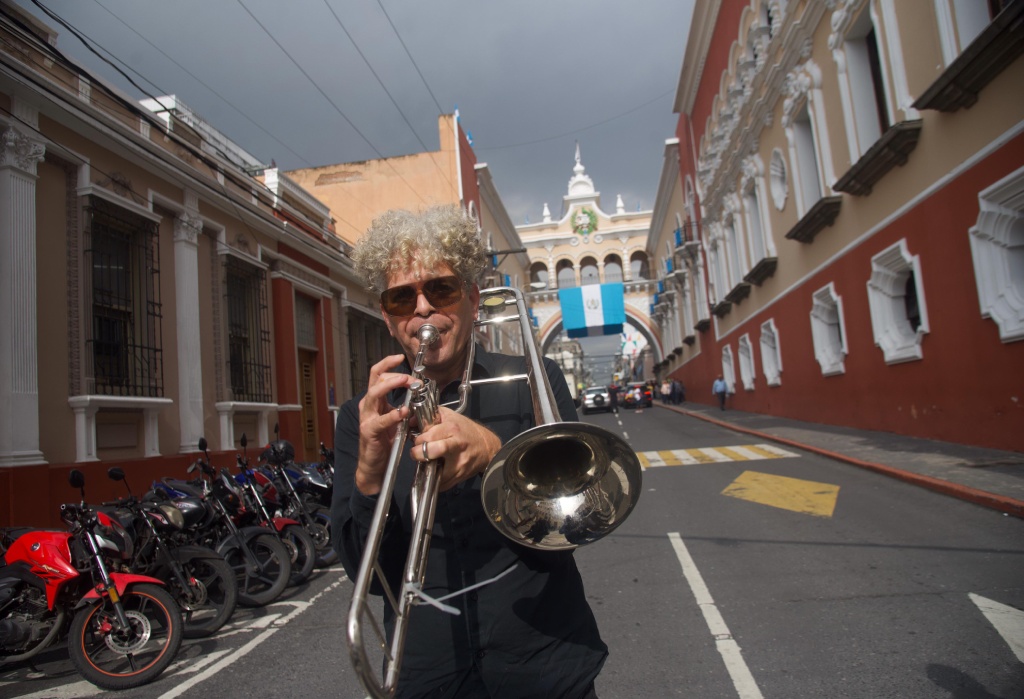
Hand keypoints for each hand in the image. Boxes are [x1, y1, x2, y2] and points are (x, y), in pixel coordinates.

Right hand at [354, 354, 413, 495]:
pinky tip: (404, 412)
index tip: (400, 357)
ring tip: (406, 383)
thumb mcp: (396, 419)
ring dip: (392, 386)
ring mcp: (367, 417)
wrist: (375, 465)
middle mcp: (368, 405)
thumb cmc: (385, 441)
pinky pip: (380, 420)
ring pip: (374, 394)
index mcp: (375, 400)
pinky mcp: (369, 431)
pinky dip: (393, 414)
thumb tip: (421, 395)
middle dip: (396, 375)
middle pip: (376, 379)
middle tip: (412, 378)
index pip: (377, 374)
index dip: (387, 363)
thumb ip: (405, 406)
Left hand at [411, 407, 500, 491]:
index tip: (418, 441)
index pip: (429, 435)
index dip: (419, 439)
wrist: (487, 446)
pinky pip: (442, 483)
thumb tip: (411, 421)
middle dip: (418, 453)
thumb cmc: (466, 429)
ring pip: (436, 471)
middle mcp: (456, 445)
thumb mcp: (449, 416)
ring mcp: (459, 463)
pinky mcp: (460, 476)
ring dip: (426, 469)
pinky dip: (435, 479)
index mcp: (452, 429)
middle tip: (416, 454)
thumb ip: (430, 416)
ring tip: (426, 463)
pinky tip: (435, 471)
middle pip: (433, 450)